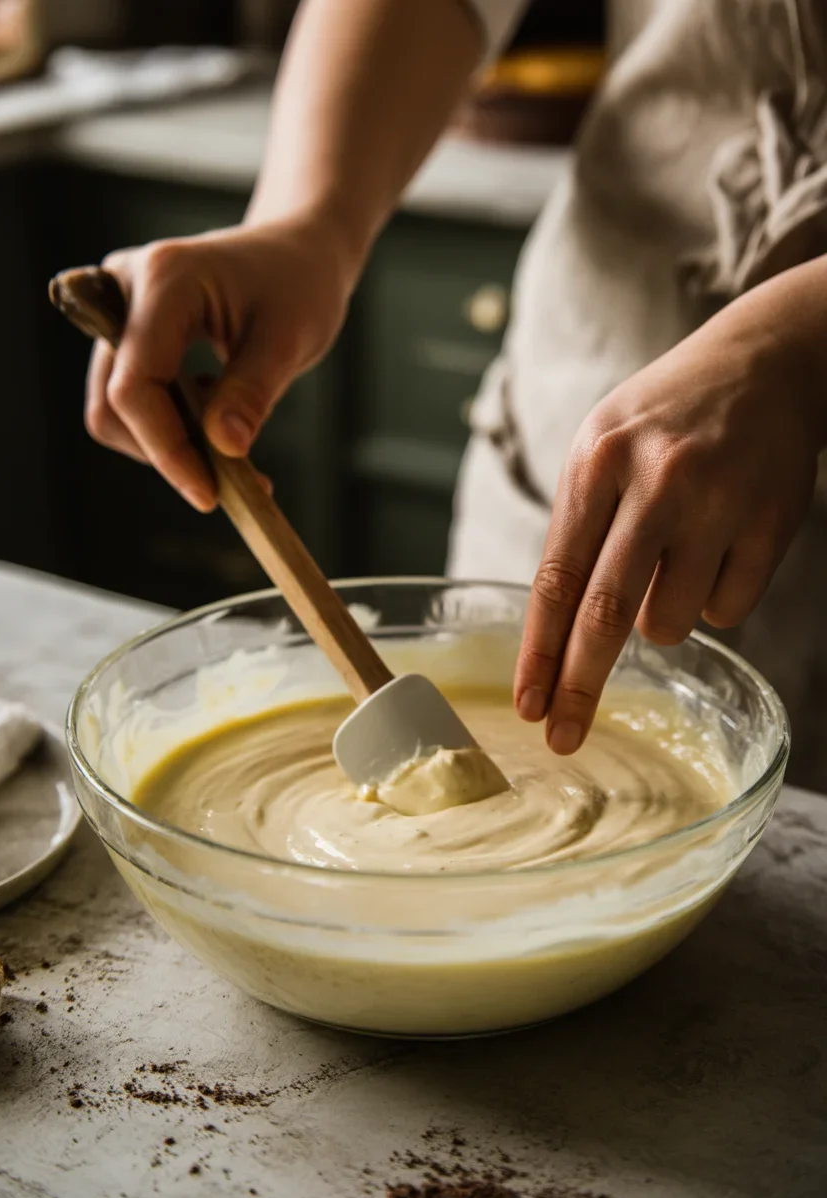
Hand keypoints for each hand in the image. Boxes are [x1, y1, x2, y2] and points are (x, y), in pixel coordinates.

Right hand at [85, 213, 351, 509]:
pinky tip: (216, 420)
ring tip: (231, 446)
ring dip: (170, 444)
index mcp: (164, 279)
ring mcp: (118, 309)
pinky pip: (131, 398)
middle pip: (113, 403)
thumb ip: (253, 392)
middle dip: (166, 452)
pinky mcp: (126, 332)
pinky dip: (170, 427)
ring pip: (115, 408)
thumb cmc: (299, 284)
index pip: (137, 385)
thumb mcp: (290, 339)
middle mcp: (123, 288)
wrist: (295, 253)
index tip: (208, 495)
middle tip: (230, 482)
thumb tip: (225, 449)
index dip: (166, 449)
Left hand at [514, 307, 824, 753]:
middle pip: (606, 614)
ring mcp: (719, 502)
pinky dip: (713, 599)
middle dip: (579, 686)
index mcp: (599, 460)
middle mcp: (657, 480)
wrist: (765, 360)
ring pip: (670, 622)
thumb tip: (564, 635)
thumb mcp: (603, 447)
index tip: (526, 704)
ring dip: (661, 618)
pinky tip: (718, 547)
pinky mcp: (772, 523)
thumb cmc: (665, 417)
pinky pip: (727, 610)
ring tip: (673, 558)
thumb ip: (581, 529)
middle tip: (562, 736)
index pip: (557, 578)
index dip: (539, 651)